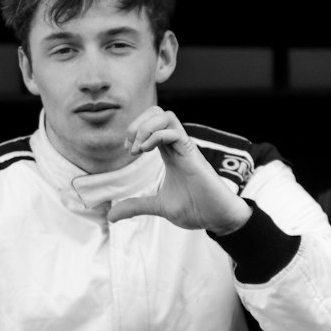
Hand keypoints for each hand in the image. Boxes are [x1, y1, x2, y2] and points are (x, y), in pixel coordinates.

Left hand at [107, 108, 250, 233]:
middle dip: (138, 123)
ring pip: (166, 116)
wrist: (219, 218)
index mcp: (170, 153)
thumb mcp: (158, 206)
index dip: (135, 131)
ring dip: (145, 128)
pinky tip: (146, 152)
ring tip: (138, 150)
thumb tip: (111, 215)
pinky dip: (156, 137)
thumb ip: (136, 206)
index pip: (152, 124)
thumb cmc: (196, 209)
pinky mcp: (193, 155)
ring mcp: (186, 148)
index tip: (129, 151)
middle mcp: (177, 146)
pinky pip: (175, 132)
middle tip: (131, 148)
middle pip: (158, 112)